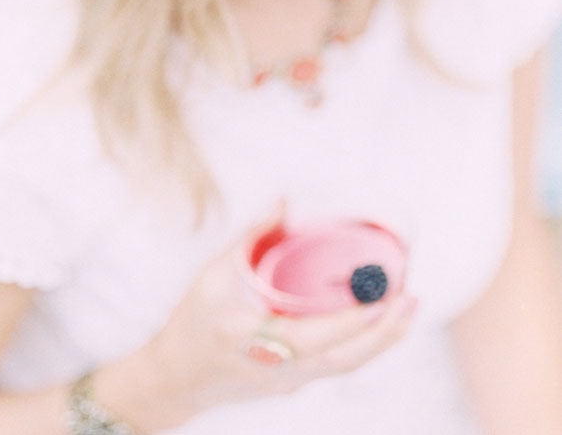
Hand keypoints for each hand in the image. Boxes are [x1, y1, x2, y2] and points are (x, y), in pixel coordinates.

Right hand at [132, 213, 416, 427]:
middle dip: (382, 333)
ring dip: (380, 341)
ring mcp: (285, 381)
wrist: (175, 379)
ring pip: (344, 366)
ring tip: (406, 309)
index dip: (349, 321)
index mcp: (249, 336)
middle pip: (341, 359)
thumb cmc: (191, 322)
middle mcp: (274, 366)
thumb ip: (250, 238)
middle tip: (411, 300)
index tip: (380, 298)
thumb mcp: (211, 276)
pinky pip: (335, 366)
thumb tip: (284, 204)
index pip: (310, 336)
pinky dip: (361, 345)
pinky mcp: (291, 384)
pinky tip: (378, 322)